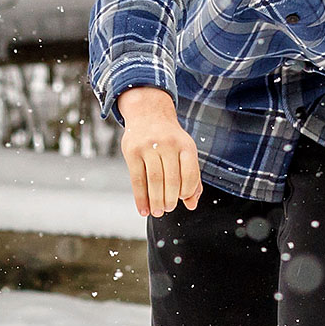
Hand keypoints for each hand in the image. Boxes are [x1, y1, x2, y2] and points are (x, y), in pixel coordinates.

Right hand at [116, 87, 202, 216]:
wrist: (148, 113)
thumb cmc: (170, 139)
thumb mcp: (185, 151)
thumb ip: (192, 177)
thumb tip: (192, 204)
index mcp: (185, 145)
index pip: (190, 173)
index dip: (188, 191)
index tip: (183, 200)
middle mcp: (168, 144)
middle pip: (171, 179)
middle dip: (170, 199)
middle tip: (168, 209)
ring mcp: (149, 146)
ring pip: (154, 180)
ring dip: (155, 201)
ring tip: (157, 212)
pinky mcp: (132, 151)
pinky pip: (137, 179)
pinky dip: (140, 198)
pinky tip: (143, 209)